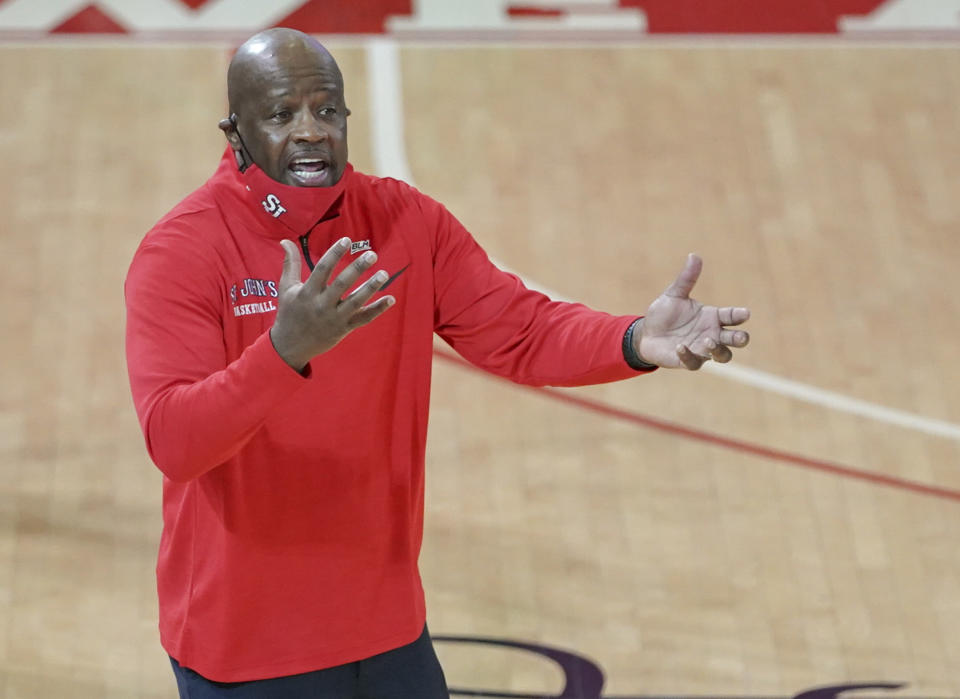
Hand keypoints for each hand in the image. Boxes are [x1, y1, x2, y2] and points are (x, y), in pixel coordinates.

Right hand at [270, 237, 394, 371]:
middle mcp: (321, 305)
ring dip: (371, 288)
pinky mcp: (344, 328)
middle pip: (342, 284)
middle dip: (357, 268)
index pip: (322, 269)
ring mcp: (334, 318)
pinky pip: (363, 318)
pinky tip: (391, 299)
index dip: (334, 254)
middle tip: (372, 254)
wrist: (290, 346)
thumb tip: (285, 240)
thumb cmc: (289, 313)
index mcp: (307, 292)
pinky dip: (378, 309)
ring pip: (355, 302)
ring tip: (384, 273)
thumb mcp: (286, 288)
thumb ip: (290, 264)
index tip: (346, 240)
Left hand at [635, 254, 749, 369]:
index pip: (732, 316)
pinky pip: (694, 362)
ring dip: (719, 350)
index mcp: (712, 317)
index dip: (739, 315)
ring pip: (722, 355)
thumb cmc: (664, 314)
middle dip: (740, 338)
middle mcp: (712, 334)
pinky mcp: (688, 361)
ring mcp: (702, 349)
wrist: (646, 333)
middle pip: (735, 339)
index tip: (745, 313)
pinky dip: (689, 355)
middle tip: (739, 336)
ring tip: (708, 341)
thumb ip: (686, 279)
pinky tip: (680, 346)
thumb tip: (694, 255)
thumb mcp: (674, 294)